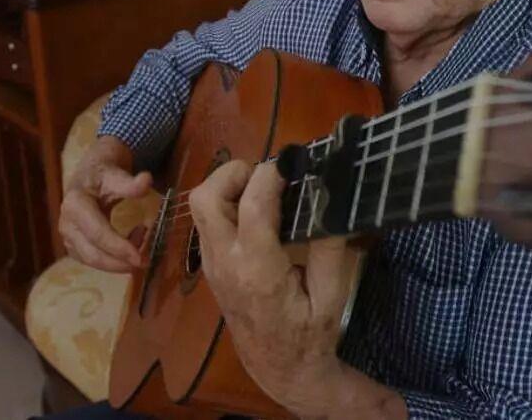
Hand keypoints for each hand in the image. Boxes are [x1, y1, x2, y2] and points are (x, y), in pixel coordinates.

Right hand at [59, 135, 150, 272]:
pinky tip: (130, 246)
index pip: (98, 234)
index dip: (119, 248)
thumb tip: (146, 180)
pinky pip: (92, 259)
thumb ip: (130, 183)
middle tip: (146, 262)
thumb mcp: (116, 174)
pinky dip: (112, 260)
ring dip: (117, 262)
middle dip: (119, 263)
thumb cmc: (104, 172)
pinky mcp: (74, 244)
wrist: (91, 172)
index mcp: (75, 205)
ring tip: (142, 249)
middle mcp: (67, 223)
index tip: (140, 257)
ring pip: (91, 260)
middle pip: (92, 253)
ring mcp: (68, 236)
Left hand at [191, 161, 405, 417]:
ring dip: (228, 185)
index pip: (253, 206)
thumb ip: (330, 248)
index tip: (296, 162)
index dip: (272, 174)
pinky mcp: (210, 265)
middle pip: (207, 197)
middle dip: (236, 172)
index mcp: (258, 271)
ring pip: (200, 205)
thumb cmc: (309, 335)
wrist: (278, 368)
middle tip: (272, 175)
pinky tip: (258, 210)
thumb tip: (329, 198)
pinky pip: (207, 220)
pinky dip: (227, 201)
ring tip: (265, 189)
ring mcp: (211, 264)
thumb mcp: (332, 296)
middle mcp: (226, 263)